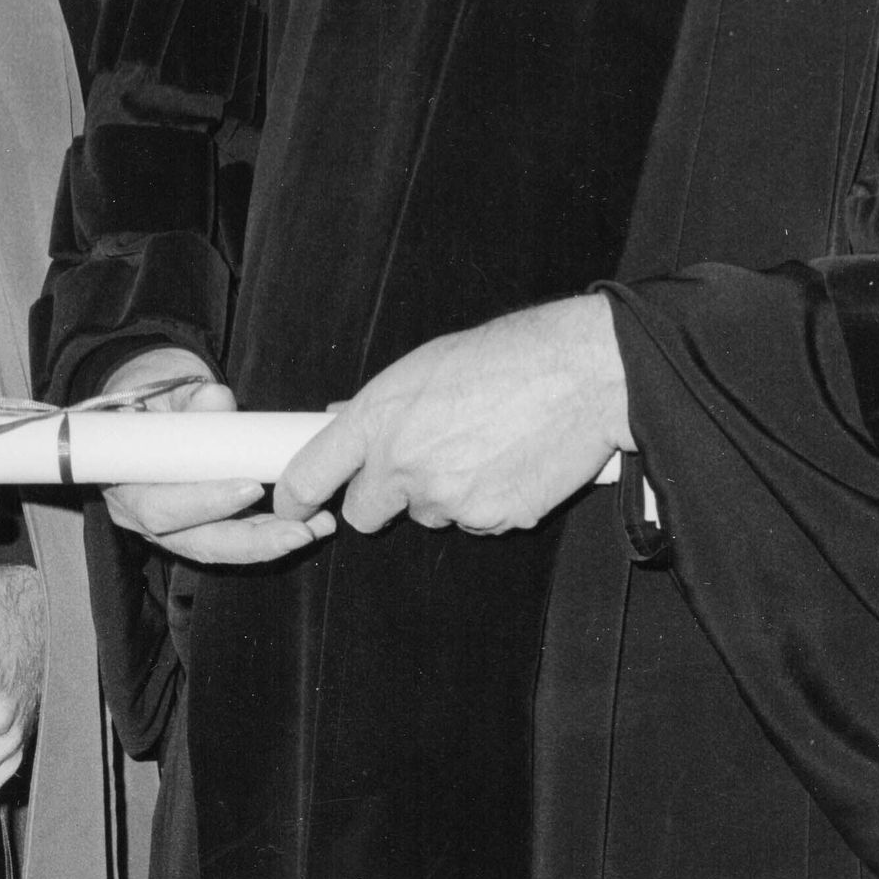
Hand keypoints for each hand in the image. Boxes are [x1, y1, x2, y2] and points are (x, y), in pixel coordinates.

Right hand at [97, 345, 334, 565]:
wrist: (150, 403)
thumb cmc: (152, 394)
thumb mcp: (164, 387)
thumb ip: (188, 397)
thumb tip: (216, 400)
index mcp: (125, 482)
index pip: (161, 508)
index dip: (203, 504)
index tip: (250, 490)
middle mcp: (144, 516)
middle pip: (197, 541)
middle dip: (251, 540)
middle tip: (299, 529)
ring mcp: (174, 526)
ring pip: (221, 547)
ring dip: (270, 542)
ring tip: (318, 527)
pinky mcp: (203, 526)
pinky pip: (235, 538)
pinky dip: (272, 534)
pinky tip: (313, 525)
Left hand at [272, 297, 632, 537]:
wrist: (583, 374)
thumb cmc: (509, 356)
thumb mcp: (426, 364)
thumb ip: (381, 404)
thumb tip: (341, 418)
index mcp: (379, 417)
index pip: (308, 475)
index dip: (294, 498)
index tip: (295, 505)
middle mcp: (404, 464)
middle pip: (364, 513)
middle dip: (382, 499)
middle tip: (414, 468)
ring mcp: (448, 498)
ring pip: (427, 515)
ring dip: (443, 494)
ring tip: (482, 446)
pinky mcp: (492, 520)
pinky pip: (475, 522)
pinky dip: (487, 502)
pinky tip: (510, 462)